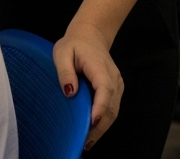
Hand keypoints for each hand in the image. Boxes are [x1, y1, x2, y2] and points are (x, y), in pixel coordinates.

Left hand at [53, 23, 123, 150]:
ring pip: (113, 111)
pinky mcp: (115, 91)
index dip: (100, 107)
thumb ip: (65, 71)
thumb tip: (70, 91)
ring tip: (87, 142)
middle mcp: (113, 79)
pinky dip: (104, 121)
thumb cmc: (75, 45)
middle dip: (100, 126)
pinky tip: (93, 132)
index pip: (104, 90)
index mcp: (100, 68)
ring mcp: (117, 86)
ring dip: (102, 128)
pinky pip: (111, 109)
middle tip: (85, 142)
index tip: (92, 121)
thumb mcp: (62, 53)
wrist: (90, 37)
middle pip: (111, 106)